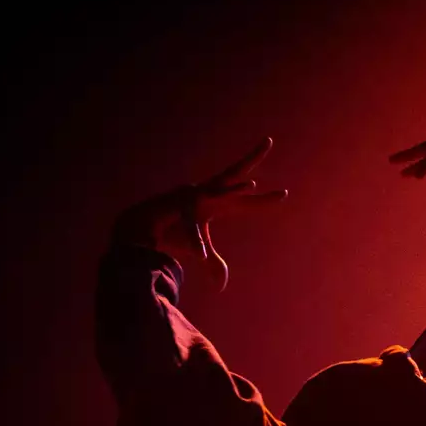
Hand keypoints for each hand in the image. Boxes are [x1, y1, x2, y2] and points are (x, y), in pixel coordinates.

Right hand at [111, 138, 287, 290]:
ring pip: (221, 185)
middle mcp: (209, 194)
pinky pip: (202, 203)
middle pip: (236, 173)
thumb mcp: (198, 250)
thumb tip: (221, 286)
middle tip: (268, 140)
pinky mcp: (183, 203)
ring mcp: (196, 195)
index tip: (283, 195)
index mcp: (216, 205)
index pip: (246, 203)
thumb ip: (213, 265)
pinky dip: (215, 202)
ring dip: (237, 187)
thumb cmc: (169, 234)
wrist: (141, 229)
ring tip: (255, 185)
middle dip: (252, 156)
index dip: (263, 201)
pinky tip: (235, 192)